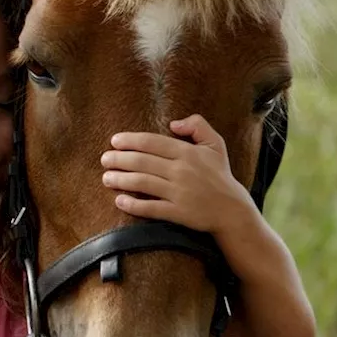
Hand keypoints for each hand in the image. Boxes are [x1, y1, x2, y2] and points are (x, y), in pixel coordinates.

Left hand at [100, 114, 255, 235]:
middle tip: (104, 159)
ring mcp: (179, 193)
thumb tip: (173, 123)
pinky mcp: (178, 213)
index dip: (130, 140)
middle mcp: (181, 171)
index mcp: (187, 153)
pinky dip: (133, 205)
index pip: (152, 142)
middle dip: (119, 159)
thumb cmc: (220, 175)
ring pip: (143, 183)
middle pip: (142, 162)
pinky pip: (151, 208)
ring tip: (106, 178)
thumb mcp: (215, 144)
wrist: (232, 210)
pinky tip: (120, 201)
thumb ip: (197, 126)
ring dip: (120, 180)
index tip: (114, 141)